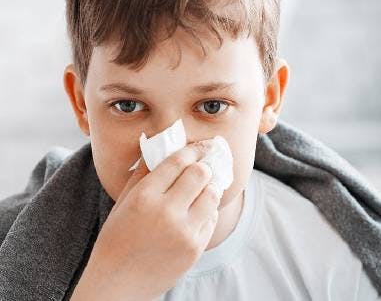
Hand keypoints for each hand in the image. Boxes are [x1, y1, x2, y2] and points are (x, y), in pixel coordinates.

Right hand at [71, 141, 219, 300]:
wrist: (117, 285)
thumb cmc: (117, 238)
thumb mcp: (124, 200)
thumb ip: (144, 172)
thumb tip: (163, 146)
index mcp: (145, 196)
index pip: (178, 161)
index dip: (192, 150)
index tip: (199, 147)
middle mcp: (167, 212)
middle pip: (200, 173)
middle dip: (203, 166)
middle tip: (201, 167)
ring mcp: (184, 232)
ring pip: (212, 194)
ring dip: (208, 188)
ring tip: (200, 189)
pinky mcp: (195, 249)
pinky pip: (212, 218)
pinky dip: (207, 210)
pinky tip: (196, 212)